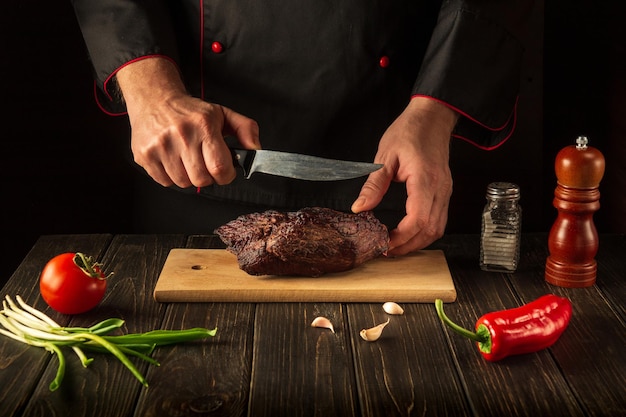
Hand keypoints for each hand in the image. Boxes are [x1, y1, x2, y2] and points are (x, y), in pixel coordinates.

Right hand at [116, 57, 259, 187]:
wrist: (154, 98)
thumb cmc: (191, 111)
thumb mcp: (223, 114)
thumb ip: (246, 130)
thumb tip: (256, 149)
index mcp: (204, 126)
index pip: (220, 168)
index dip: (226, 175)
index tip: (224, 170)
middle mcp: (182, 135)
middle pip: (201, 180)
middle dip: (208, 177)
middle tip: (204, 164)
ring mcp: (161, 146)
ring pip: (183, 183)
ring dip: (189, 176)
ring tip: (187, 159)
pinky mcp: (145, 155)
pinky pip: (164, 182)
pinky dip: (171, 177)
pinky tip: (173, 160)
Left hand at [351, 97, 456, 254]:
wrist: (432, 118)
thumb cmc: (409, 132)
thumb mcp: (384, 156)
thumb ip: (373, 185)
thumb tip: (359, 208)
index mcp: (424, 179)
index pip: (418, 219)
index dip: (401, 237)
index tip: (383, 243)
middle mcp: (440, 188)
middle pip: (430, 230)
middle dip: (408, 245)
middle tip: (386, 250)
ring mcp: (446, 191)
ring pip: (438, 228)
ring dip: (418, 242)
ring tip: (395, 245)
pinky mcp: (445, 192)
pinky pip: (439, 220)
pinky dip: (425, 232)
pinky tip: (409, 234)